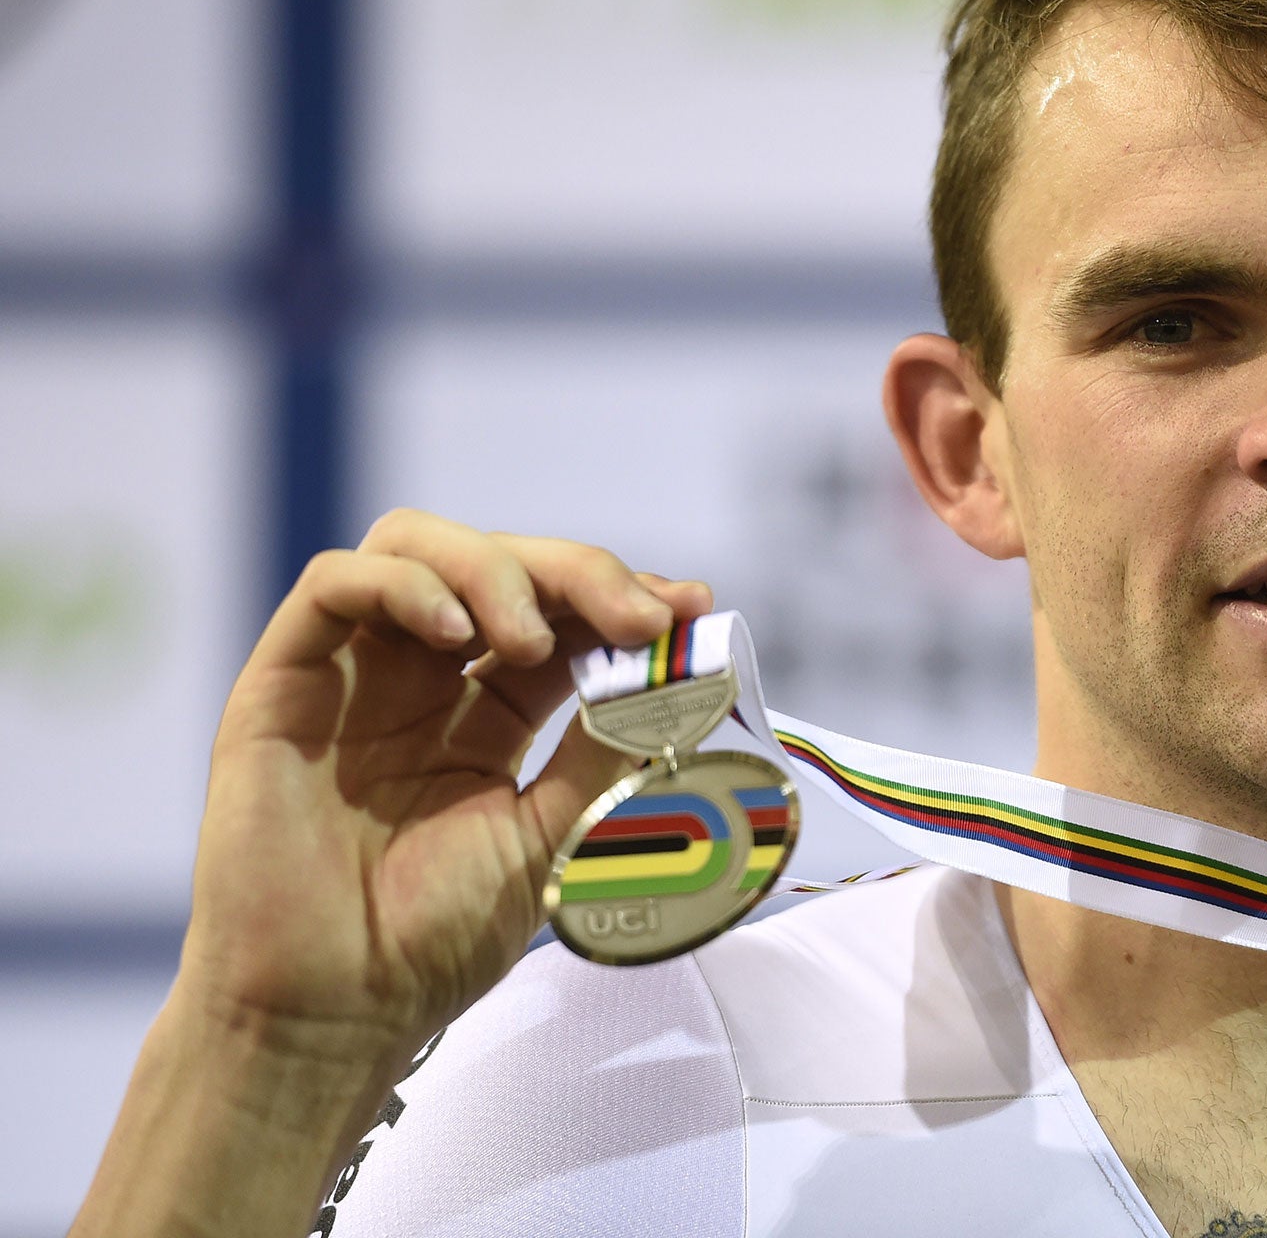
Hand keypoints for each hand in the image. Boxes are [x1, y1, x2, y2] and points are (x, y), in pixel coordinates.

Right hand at [176, 509, 703, 1060]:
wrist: (333, 1014)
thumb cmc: (435, 939)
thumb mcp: (556, 835)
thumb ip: (607, 748)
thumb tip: (677, 670)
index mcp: (487, 714)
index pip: (560, 616)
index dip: (622, 596)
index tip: (686, 609)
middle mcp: (421, 679)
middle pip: (502, 564)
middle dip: (580, 573)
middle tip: (637, 616)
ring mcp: (352, 675)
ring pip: (418, 548)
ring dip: (495, 569)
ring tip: (530, 640)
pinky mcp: (283, 683)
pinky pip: (334, 584)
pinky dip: (404, 584)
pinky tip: (456, 633)